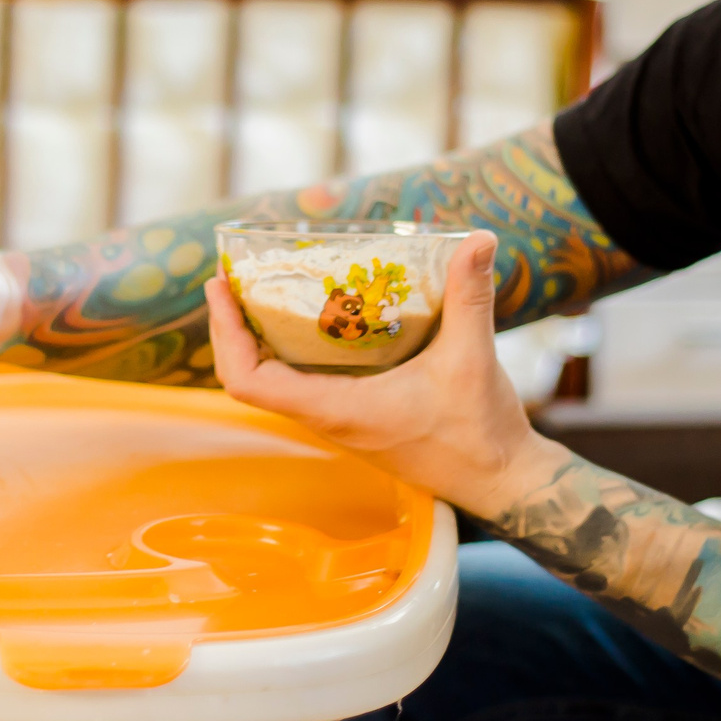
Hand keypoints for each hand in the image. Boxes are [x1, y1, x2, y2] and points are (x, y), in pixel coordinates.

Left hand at [205, 231, 564, 519]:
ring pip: (275, 382)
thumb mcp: (473, 357)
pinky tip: (315, 315)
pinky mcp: (357, 418)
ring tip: (261, 287)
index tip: (219, 288)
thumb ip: (471, 296)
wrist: (501, 481)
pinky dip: (292, 350)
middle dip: (233, 327)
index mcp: (338, 410)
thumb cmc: (480, 432)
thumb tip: (478, 239)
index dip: (225, 335)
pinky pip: (304, 383)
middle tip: (232, 277)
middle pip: (251, 377)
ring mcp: (340, 421)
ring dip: (259, 338)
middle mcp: (329, 418)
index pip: (249, 382)